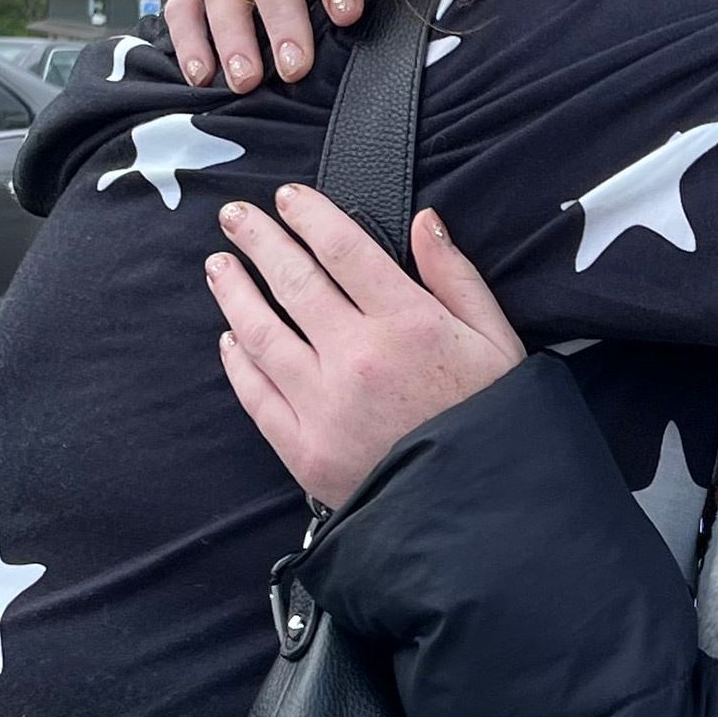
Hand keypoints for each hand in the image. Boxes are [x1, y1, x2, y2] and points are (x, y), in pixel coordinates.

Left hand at [208, 186, 523, 507]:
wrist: (481, 518)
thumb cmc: (495, 425)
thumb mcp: (498, 343)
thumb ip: (457, 278)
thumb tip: (426, 222)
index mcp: (409, 324)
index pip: (344, 250)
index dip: (311, 216)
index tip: (289, 198)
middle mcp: (357, 357)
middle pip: (293, 281)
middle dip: (259, 240)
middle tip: (235, 216)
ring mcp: (322, 404)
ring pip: (260, 332)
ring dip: (234, 292)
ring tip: (218, 266)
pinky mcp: (302, 449)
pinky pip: (255, 393)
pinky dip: (237, 360)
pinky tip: (230, 338)